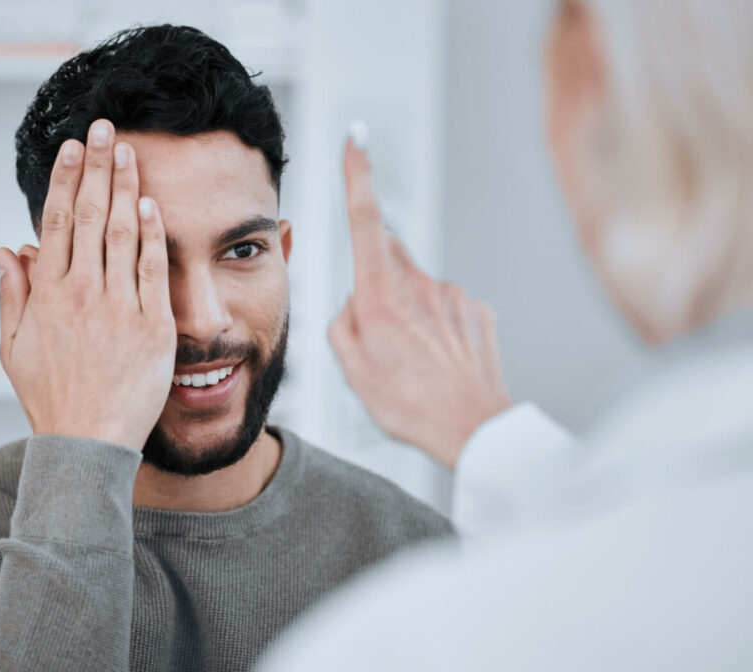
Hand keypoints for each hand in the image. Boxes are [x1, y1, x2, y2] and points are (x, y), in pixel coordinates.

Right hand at [0, 120, 175, 450]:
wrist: (87, 441)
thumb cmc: (50, 397)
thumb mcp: (13, 348)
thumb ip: (13, 294)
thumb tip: (8, 248)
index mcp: (48, 294)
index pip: (58, 220)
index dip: (67, 179)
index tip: (74, 147)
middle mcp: (83, 292)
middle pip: (93, 215)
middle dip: (98, 166)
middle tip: (105, 128)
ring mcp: (120, 307)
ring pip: (124, 233)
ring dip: (126, 186)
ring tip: (129, 151)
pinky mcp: (153, 326)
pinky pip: (155, 270)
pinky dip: (154, 234)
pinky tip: (152, 203)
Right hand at [328, 138, 511, 468]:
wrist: (473, 430)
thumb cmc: (409, 404)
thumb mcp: (351, 369)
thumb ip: (342, 324)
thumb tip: (353, 302)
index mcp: (381, 295)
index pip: (366, 220)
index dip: (358, 175)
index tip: (356, 139)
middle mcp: (419, 285)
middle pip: (388, 255)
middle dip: (375, 275)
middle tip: (376, 325)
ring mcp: (453, 295)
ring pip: (416, 286)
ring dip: (407, 310)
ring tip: (412, 360)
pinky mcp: (476, 310)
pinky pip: (444, 306)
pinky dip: (434, 325)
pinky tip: (437, 360)